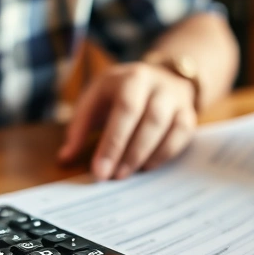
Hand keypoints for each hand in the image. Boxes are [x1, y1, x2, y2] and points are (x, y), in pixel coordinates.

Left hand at [58, 62, 197, 179]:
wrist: (163, 77)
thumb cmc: (121, 93)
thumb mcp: (96, 99)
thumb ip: (80, 127)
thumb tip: (64, 158)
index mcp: (130, 78)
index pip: (124, 110)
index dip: (112, 143)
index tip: (98, 171)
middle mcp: (156, 85)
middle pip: (148, 119)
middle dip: (128, 152)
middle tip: (112, 177)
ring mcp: (175, 99)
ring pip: (166, 128)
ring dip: (144, 155)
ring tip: (125, 174)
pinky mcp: (188, 114)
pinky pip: (181, 135)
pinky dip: (164, 154)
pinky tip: (146, 166)